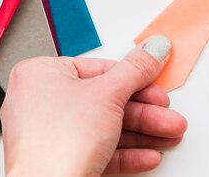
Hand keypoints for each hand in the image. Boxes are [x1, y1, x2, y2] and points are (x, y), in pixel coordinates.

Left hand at [1, 35, 186, 176]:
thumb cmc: (59, 142)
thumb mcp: (109, 94)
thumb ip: (136, 70)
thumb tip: (153, 48)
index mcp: (42, 74)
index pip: (99, 69)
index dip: (135, 78)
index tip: (157, 82)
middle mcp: (40, 101)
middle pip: (106, 101)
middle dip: (145, 113)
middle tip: (168, 115)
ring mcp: (48, 134)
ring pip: (105, 128)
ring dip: (142, 134)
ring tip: (167, 137)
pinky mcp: (58, 160)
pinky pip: (96, 149)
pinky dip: (124, 152)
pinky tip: (148, 155)